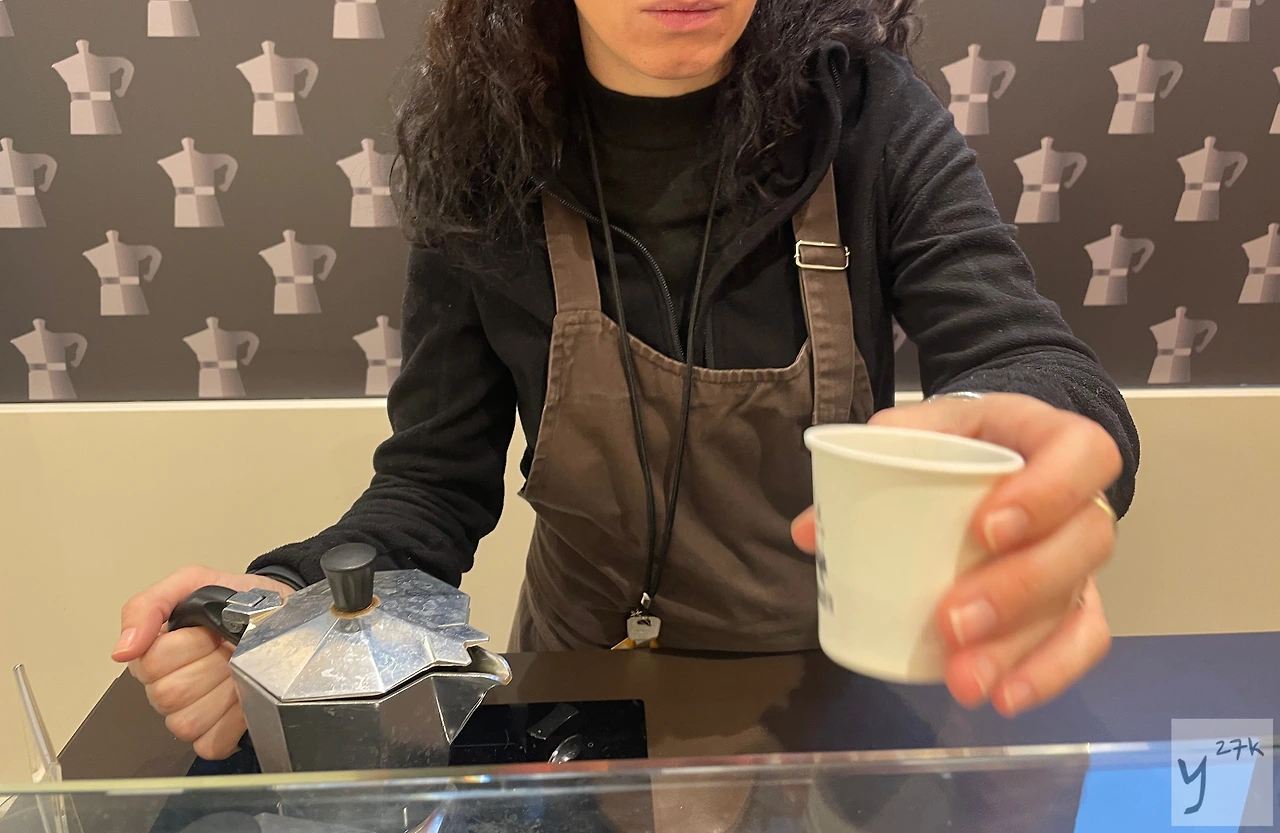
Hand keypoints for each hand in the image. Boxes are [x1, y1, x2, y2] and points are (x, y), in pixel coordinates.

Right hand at [112, 567, 293, 759]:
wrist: (280, 613)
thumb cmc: (237, 600)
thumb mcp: (194, 581)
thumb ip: (149, 605)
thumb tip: (122, 650)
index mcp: (154, 653)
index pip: (151, 664)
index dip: (189, 645)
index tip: (210, 629)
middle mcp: (166, 687)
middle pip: (170, 695)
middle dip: (209, 665)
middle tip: (228, 647)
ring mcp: (190, 714)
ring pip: (187, 723)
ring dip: (222, 694)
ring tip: (238, 670)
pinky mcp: (216, 734)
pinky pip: (211, 743)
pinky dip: (232, 723)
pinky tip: (243, 698)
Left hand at [792, 393, 1121, 716]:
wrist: (997, 450)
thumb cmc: (960, 439)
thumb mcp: (925, 427)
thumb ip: (872, 461)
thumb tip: (809, 531)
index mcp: (1056, 441)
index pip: (1084, 457)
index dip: (1047, 494)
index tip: (985, 528)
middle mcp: (1085, 502)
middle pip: (1082, 544)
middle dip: (1017, 589)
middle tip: (952, 619)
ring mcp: (1082, 558)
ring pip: (1076, 605)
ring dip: (1019, 649)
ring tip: (964, 679)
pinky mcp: (1076, 602)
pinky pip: (1079, 644)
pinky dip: (1044, 675)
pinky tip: (1002, 699)